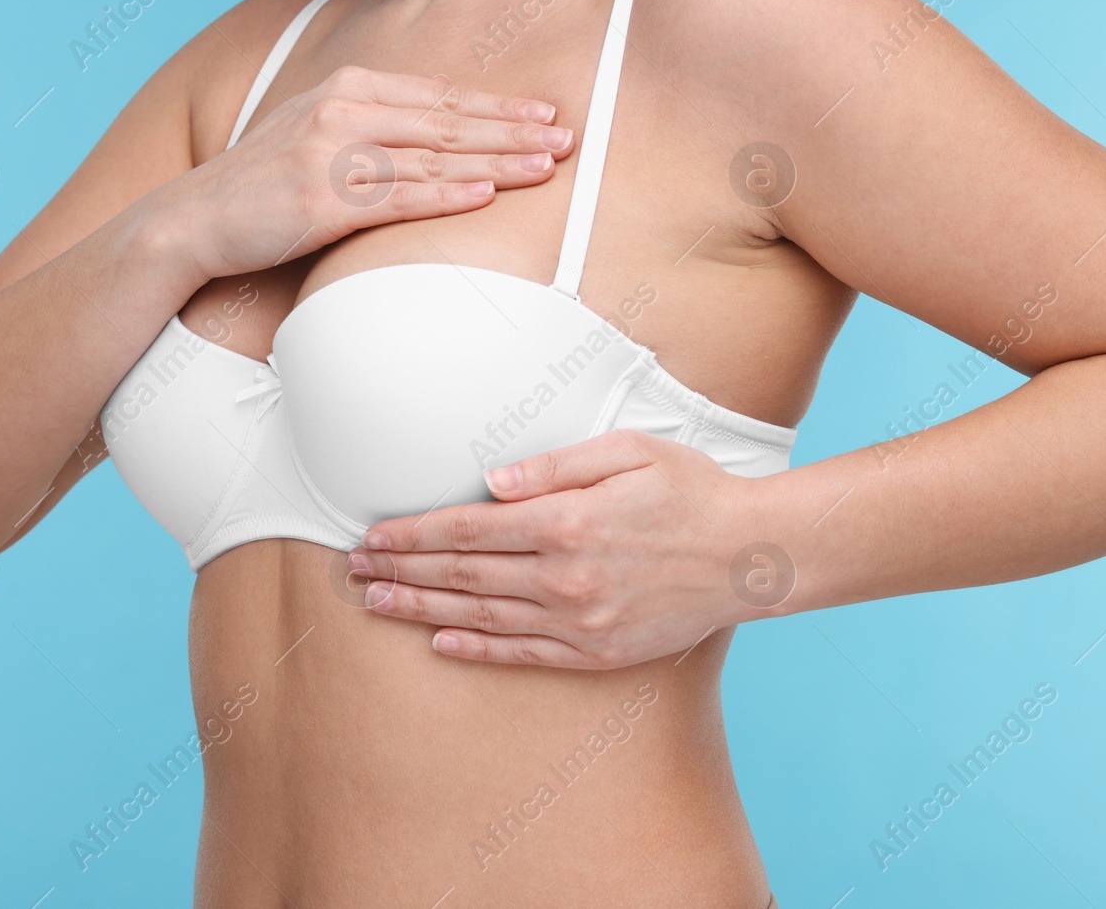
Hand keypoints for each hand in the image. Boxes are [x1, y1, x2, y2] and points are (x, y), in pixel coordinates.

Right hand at [156, 66, 575, 281]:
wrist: (195, 219)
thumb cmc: (265, 184)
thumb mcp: (319, 134)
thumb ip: (374, 127)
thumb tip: (438, 139)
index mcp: (347, 86)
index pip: (438, 96)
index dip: (497, 106)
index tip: (545, 113)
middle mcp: (342, 109)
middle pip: (446, 121)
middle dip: (511, 130)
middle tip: (565, 137)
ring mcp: (330, 153)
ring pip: (431, 157)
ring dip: (494, 162)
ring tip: (545, 166)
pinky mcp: (321, 198)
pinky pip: (397, 197)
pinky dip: (445, 196)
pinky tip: (484, 195)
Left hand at [345, 430, 791, 668]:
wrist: (751, 556)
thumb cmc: (692, 490)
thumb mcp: (629, 451)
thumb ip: (553, 465)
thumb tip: (488, 482)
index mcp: (567, 521)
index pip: (466, 531)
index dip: (412, 535)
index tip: (372, 536)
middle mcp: (565, 577)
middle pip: (462, 576)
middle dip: (401, 572)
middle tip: (354, 572)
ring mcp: (580, 621)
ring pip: (481, 616)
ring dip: (422, 611)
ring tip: (378, 605)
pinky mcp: (598, 652)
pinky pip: (523, 654)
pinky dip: (477, 649)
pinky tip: (441, 643)